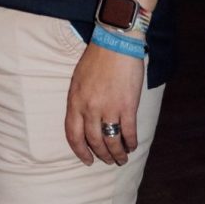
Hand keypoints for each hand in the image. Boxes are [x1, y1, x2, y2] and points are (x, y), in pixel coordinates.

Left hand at [65, 42, 144, 165]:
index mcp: (75, 101)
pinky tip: (132, 146)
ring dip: (117, 153)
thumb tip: (84, 121)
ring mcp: (109, 108)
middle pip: (93, 141)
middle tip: (107, 161)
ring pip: (111, 141)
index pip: (73, 135)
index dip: (80, 151)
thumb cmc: (97, 58)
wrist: (116, 42)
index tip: (87, 160)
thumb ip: (79, 101)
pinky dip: (131, 142)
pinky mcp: (127, 106)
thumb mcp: (78, 79)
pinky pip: (128, 132)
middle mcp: (90, 108)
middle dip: (101, 155)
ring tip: (121, 158)